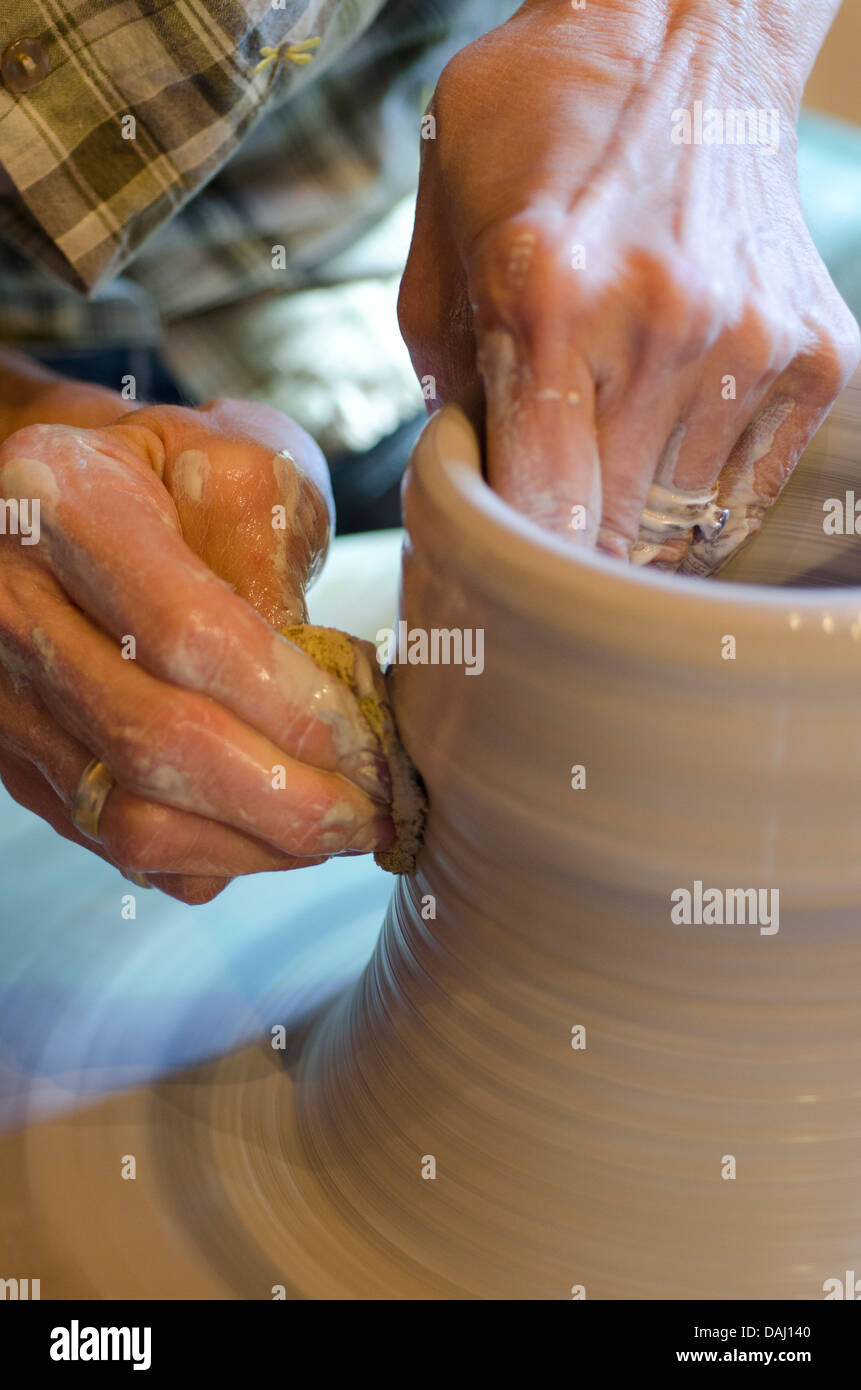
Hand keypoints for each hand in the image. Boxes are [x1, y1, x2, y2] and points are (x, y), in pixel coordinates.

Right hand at [0, 390, 392, 903]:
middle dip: (285, 797)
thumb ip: (275, 573)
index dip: (289, 704)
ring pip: (128, 816)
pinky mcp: (19, 759)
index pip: (186, 633)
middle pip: (154, 741)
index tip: (366, 740)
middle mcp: (9, 603)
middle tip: (372, 811)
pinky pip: (114, 845)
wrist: (75, 499)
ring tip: (335, 831)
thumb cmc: (176, 476)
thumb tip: (319, 709)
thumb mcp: (244, 475)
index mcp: (62, 499)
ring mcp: (5, 694)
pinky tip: (272, 834)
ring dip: (254, 845)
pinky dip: (210, 860)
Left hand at [398, 0, 859, 570]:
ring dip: (635, 511)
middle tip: (548, 503)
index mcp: (550, 298)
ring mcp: (754, 343)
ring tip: (609, 439)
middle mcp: (664, 327)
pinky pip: (747, 494)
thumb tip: (472, 483)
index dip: (517, 563)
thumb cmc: (543, 126)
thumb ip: (444, 375)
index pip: (544, 516)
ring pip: (681, 523)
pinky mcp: (817, 354)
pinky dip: (700, 490)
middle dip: (570, 542)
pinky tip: (668, 427)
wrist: (685, 35)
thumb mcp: (442, 228)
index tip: (500, 567)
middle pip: (614, 537)